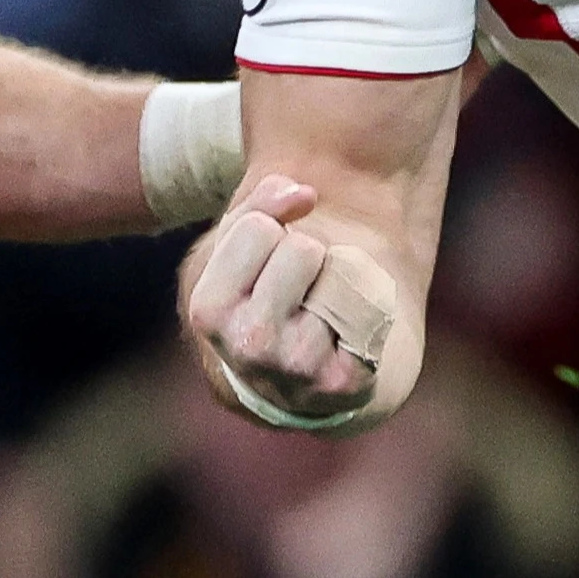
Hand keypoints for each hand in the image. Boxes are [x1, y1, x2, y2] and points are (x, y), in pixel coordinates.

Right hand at [184, 175, 388, 426]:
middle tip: (300, 288)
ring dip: (338, 282)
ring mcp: (296, 371)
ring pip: (341, 278)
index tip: (269, 262)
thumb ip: (263, 204)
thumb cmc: (269, 290)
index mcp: (207, 310)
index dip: (273, 232)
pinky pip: (371, 308)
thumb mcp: (243, 242)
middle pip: (302, 249)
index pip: (258, 226)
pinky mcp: (345, 383)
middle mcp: (246, 348)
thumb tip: (304, 194)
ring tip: (323, 310)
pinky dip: (367, 307)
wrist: (308, 369)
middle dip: (308, 256)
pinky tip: (348, 332)